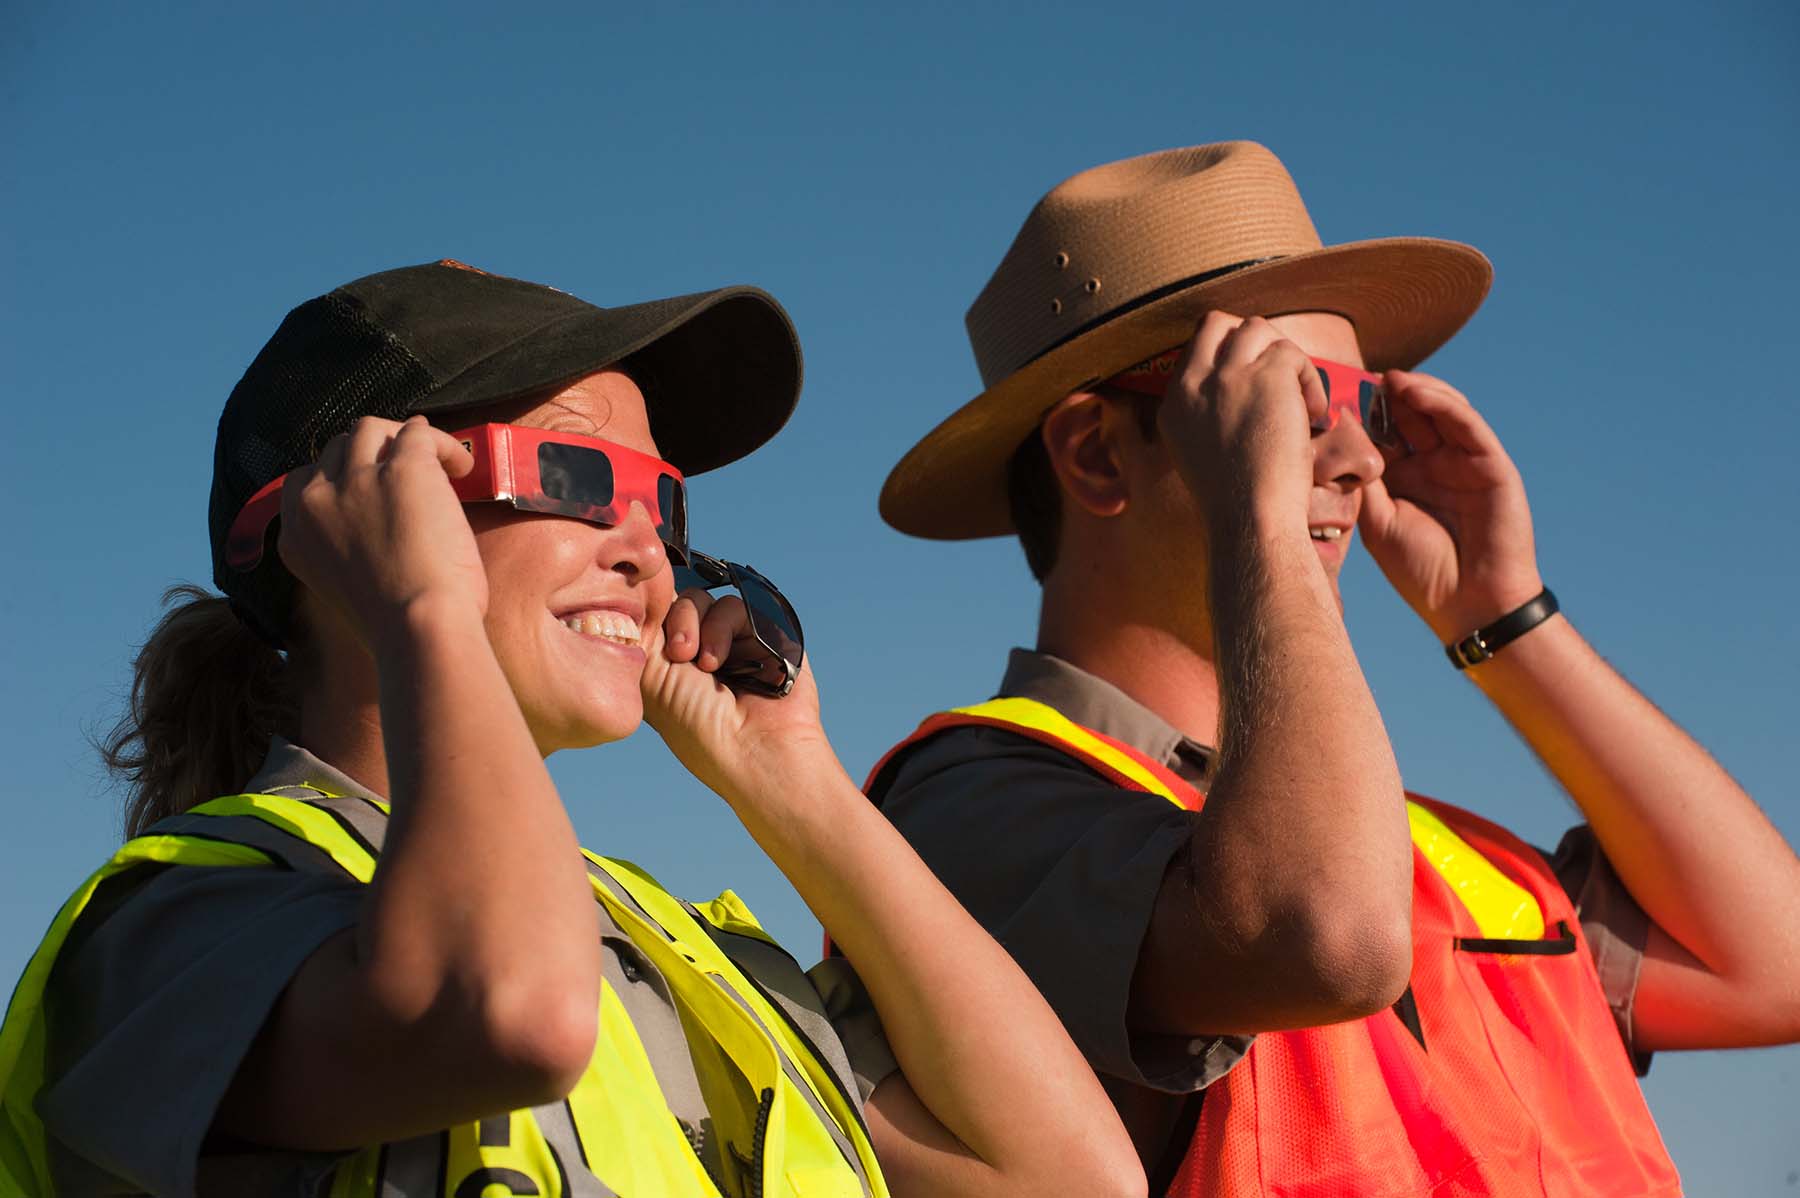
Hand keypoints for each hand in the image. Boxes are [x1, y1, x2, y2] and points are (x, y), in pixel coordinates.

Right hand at [276, 415, 484, 646]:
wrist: (417, 629)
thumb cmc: (398, 628)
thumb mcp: (344, 591)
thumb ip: (343, 552)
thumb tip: (378, 530)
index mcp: (295, 535)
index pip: (304, 480)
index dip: (340, 476)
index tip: (371, 485)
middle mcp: (316, 501)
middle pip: (338, 448)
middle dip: (373, 455)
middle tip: (411, 477)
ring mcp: (357, 480)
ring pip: (371, 429)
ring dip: (404, 440)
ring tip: (440, 467)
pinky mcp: (403, 469)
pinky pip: (418, 432)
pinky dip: (444, 444)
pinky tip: (464, 468)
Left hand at [639, 586, 835, 805]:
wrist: (752, 746)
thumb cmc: (695, 724)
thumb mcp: (650, 676)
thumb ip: (642, 628)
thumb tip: (639, 589)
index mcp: (667, 664)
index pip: (652, 615)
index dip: (648, 614)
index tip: (646, 633)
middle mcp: (698, 650)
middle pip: (674, 600)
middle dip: (674, 622)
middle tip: (679, 654)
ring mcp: (732, 641)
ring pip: (702, 598)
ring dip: (699, 626)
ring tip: (707, 664)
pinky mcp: (763, 633)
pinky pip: (735, 604)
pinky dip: (724, 627)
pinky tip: (724, 661)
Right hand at [1157, 312, 1330, 532]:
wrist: (1251, 521)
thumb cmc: (1237, 504)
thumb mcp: (1201, 455)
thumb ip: (1207, 416)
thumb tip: (1240, 393)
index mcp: (1173, 404)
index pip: (1195, 349)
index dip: (1230, 358)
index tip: (1255, 383)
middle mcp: (1193, 384)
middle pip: (1218, 323)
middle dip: (1252, 342)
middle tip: (1278, 378)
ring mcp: (1228, 376)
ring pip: (1257, 329)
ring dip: (1284, 359)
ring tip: (1300, 401)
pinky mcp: (1266, 375)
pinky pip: (1292, 354)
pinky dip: (1311, 378)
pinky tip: (1315, 414)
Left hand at [1357, 371, 1543, 640]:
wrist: (1470, 604)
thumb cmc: (1421, 571)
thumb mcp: (1377, 521)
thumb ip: (1362, 480)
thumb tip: (1336, 435)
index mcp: (1404, 479)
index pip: (1383, 433)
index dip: (1361, 412)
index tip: (1331, 393)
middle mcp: (1434, 464)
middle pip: (1409, 416)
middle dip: (1384, 394)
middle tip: (1357, 375)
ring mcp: (1464, 461)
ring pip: (1439, 410)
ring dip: (1413, 390)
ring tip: (1385, 378)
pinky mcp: (1491, 463)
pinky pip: (1466, 423)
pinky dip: (1440, 403)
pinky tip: (1413, 391)